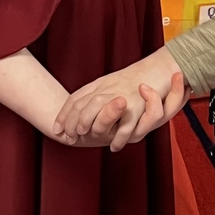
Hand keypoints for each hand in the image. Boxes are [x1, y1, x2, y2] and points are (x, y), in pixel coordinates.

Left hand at [53, 46, 182, 151]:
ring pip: (100, 115)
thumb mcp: (110, 82)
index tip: (56, 129)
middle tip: (70, 138)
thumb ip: (94, 94)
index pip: (76, 99)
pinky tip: (114, 146)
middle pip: (84, 107)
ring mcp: (122, 99)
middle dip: (73, 124)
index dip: (64, 115)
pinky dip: (118, 139)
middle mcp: (109, 90)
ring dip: (91, 128)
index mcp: (100, 84)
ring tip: (87, 137)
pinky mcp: (137, 108)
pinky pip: (124, 127)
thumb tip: (77, 108)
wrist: (157, 68)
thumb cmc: (134, 78)